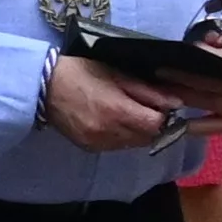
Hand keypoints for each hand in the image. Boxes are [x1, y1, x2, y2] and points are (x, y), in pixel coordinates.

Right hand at [41, 54, 176, 154]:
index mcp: (118, 111)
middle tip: (140, 107)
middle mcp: (109, 133)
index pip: (156, 125)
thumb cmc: (82, 73)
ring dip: (136, 132)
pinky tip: (110, 121)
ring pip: (132, 145)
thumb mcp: (117, 75)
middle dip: (150, 124)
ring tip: (124, 113)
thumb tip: (176, 103)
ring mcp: (98, 143)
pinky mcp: (89, 148)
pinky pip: (115, 147)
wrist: (45, 86)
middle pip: (147, 138)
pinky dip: (120, 137)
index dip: (162, 115)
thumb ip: (147, 91)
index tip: (156, 105)